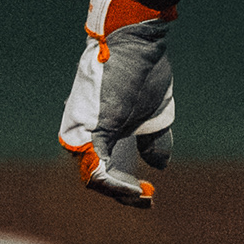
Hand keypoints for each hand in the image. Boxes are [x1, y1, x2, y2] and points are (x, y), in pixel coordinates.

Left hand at [55, 0, 179, 206]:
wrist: (138, 43)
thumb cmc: (144, 73)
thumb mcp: (154, 114)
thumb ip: (155, 140)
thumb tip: (159, 166)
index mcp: (99, 128)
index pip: (104, 166)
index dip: (125, 186)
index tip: (149, 195)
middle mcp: (85, 131)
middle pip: (98, 175)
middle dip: (124, 193)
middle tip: (146, 200)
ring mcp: (84, 132)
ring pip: (94, 176)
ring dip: (120, 192)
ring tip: (141, 197)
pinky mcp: (90, 130)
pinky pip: (95, 169)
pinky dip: (115, 185)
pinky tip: (134, 190)